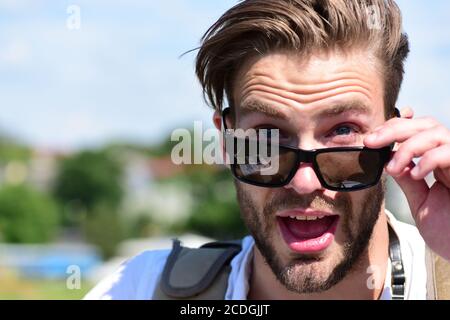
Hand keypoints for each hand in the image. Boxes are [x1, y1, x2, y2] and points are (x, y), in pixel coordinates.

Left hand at [364, 107, 449, 259]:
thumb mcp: (421, 204)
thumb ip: (408, 181)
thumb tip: (390, 162)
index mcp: (442, 164)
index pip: (419, 131)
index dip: (395, 128)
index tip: (372, 138)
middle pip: (427, 125)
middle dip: (395, 129)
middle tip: (371, 141)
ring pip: (437, 133)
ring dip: (408, 146)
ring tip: (393, 166)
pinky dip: (429, 158)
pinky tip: (416, 174)